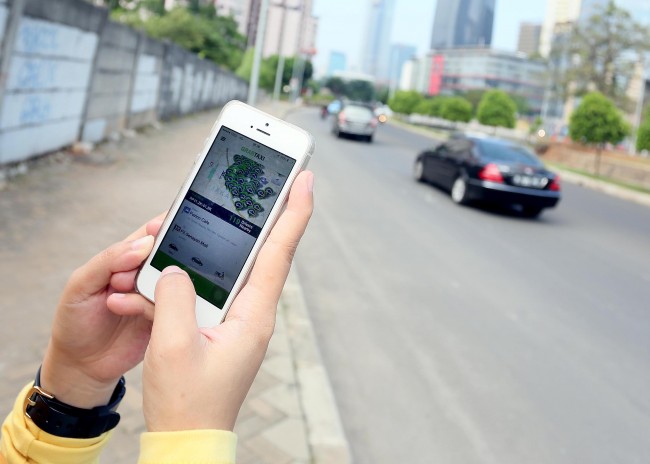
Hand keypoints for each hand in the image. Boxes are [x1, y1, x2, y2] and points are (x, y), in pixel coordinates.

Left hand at [40, 213, 165, 407]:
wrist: (82, 367)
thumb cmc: (75, 321)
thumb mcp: (80, 286)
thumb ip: (108, 261)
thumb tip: (144, 244)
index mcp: (126, 258)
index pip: (151, 234)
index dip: (163, 227)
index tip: (165, 227)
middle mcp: (146, 275)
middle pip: (172, 256)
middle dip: (164, 260)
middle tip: (135, 277)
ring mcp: (159, 297)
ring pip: (177, 282)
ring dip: (159, 289)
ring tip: (122, 300)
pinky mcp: (168, 318)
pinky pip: (179, 307)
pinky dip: (168, 309)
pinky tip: (144, 316)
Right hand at [142, 171, 313, 431]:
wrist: (187, 437)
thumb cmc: (187, 401)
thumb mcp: (174, 346)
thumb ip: (174, 299)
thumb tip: (174, 268)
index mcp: (253, 315)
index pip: (278, 253)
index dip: (293, 212)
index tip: (305, 178)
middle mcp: (252, 313)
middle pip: (262, 253)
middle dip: (265, 214)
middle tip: (270, 179)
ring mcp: (237, 320)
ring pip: (230, 270)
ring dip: (217, 245)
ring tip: (214, 214)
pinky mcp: (218, 327)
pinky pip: (209, 290)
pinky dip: (192, 275)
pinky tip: (171, 268)